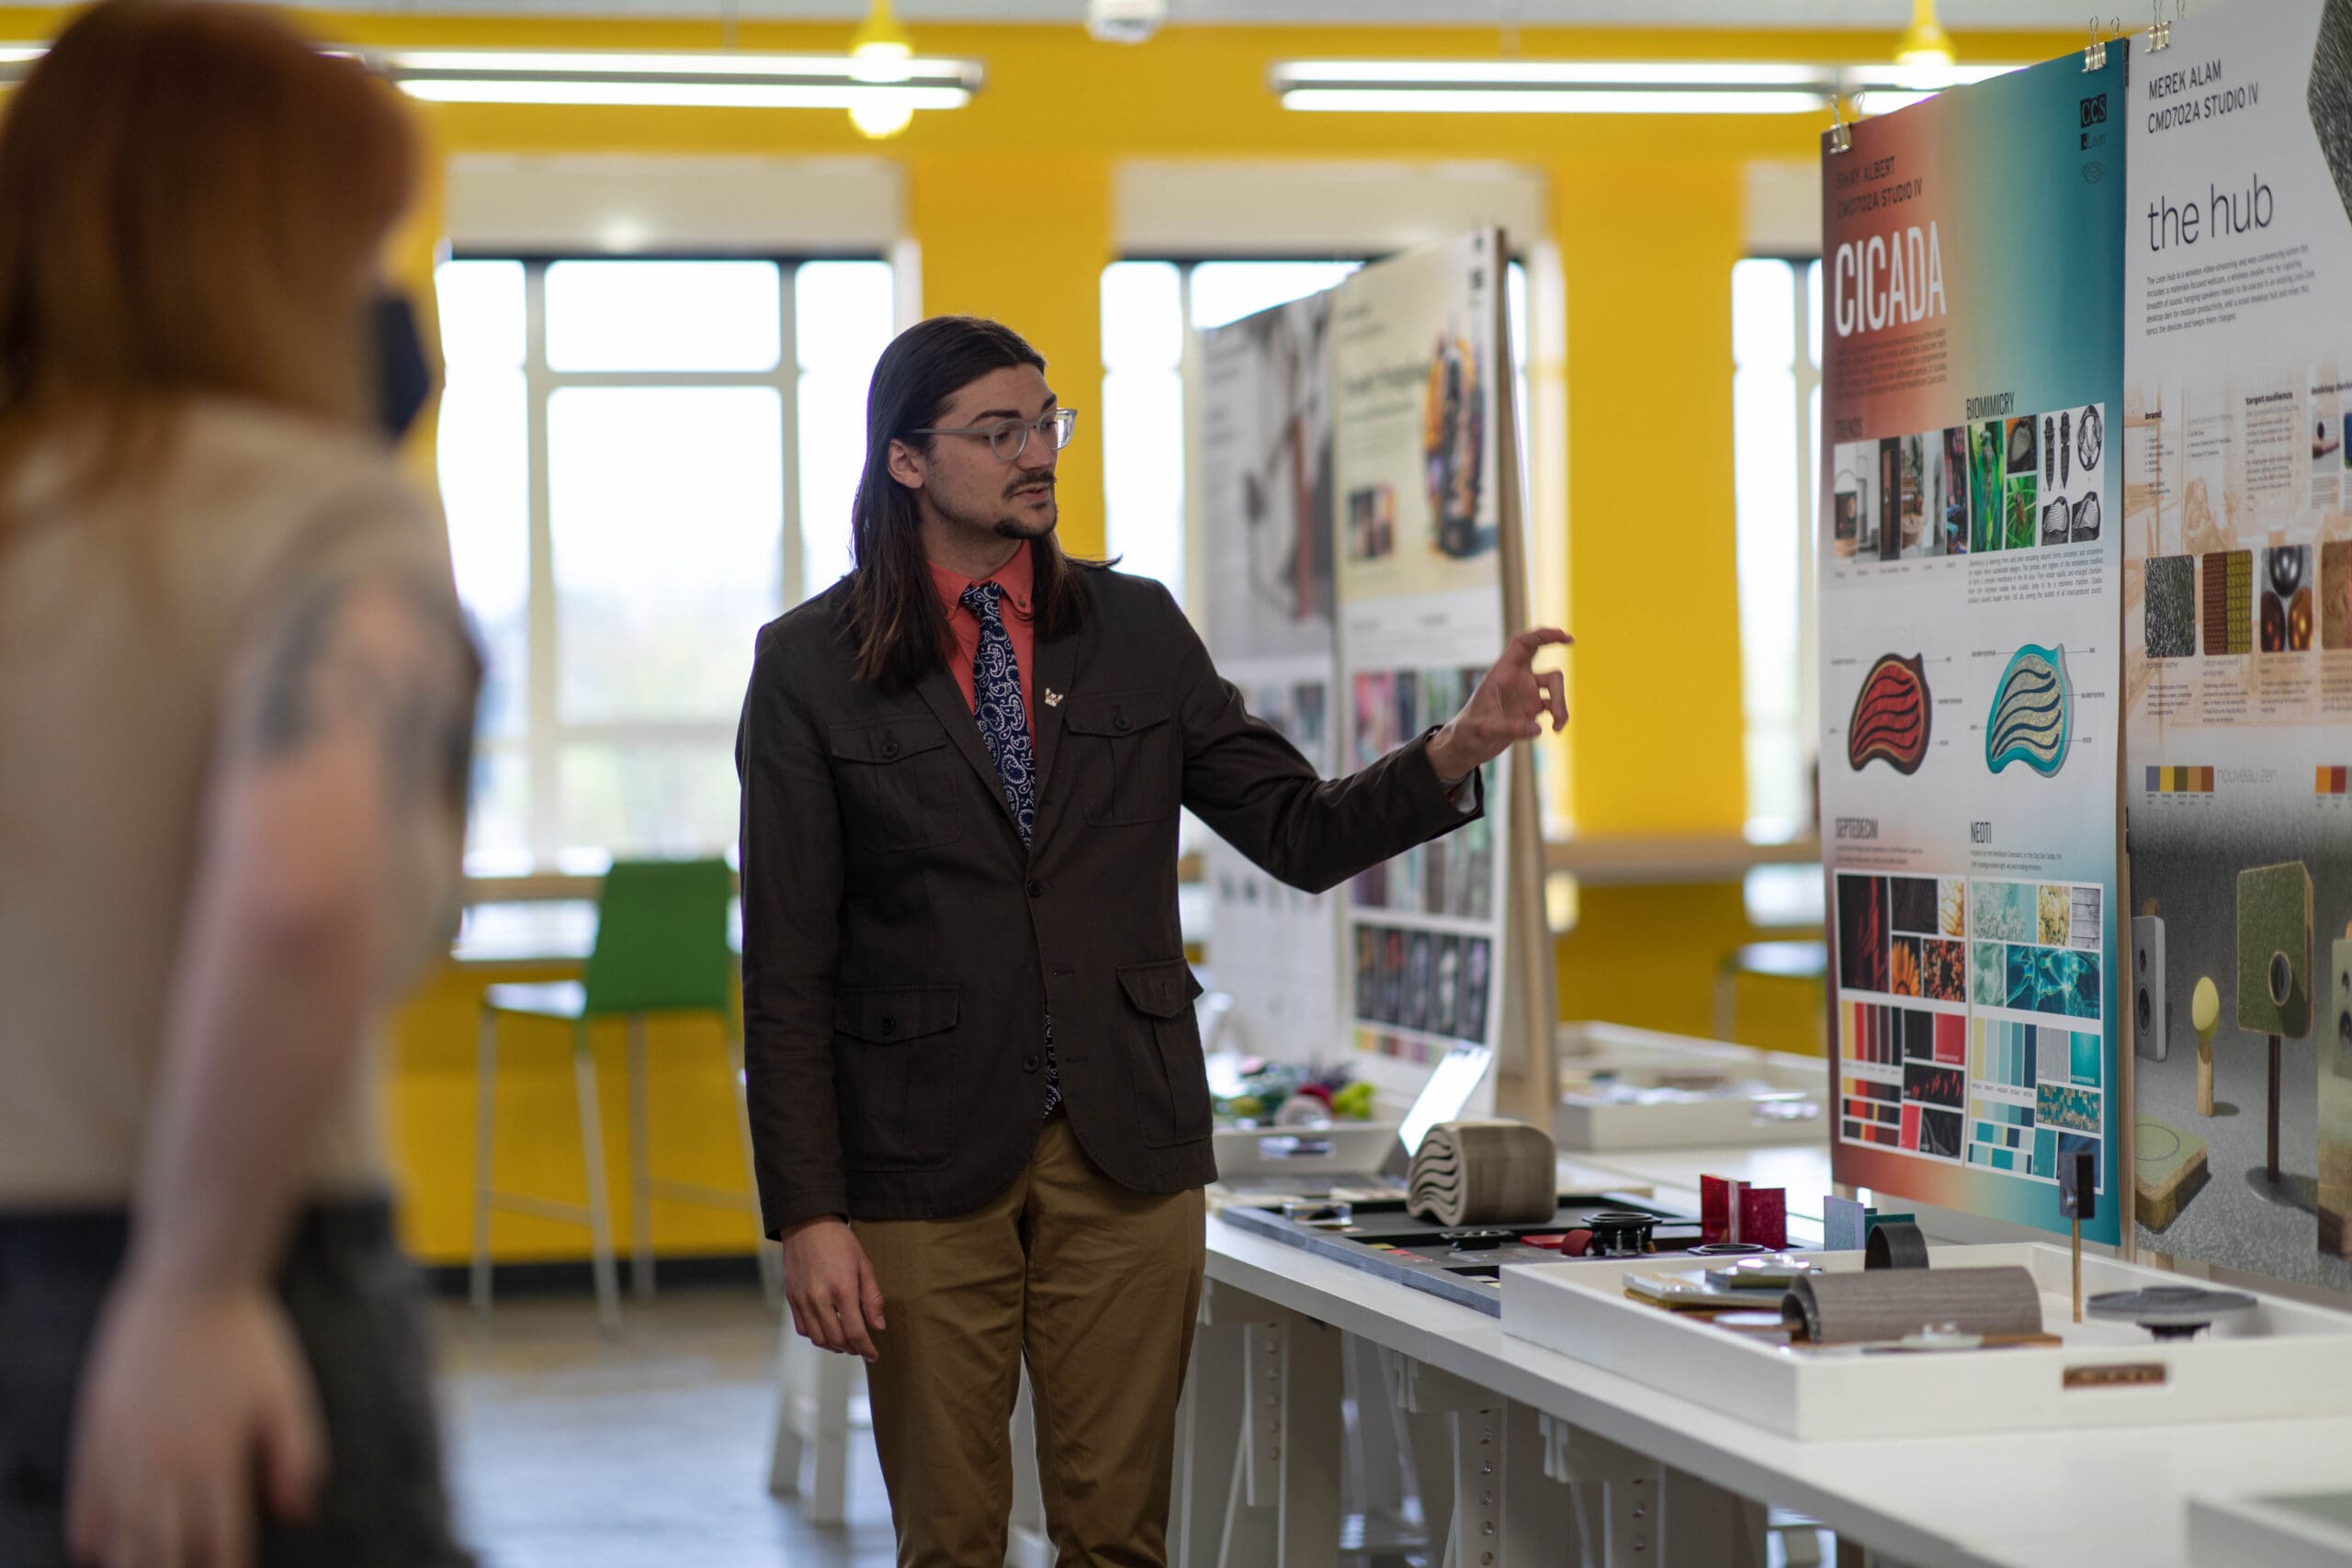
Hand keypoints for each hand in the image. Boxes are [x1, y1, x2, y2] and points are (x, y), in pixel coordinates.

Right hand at [67, 1280, 325, 1567]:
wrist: (189, 1283)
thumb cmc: (246, 1337)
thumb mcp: (290, 1394)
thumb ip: (298, 1456)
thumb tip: (296, 1511)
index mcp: (217, 1459)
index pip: (222, 1540)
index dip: (228, 1566)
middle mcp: (165, 1463)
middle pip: (165, 1547)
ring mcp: (124, 1447)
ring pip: (121, 1530)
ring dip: (132, 1559)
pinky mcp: (96, 1426)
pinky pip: (85, 1492)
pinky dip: (89, 1525)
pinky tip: (94, 1546)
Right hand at [781, 1217, 885, 1360]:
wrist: (808, 1224)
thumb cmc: (840, 1242)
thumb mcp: (864, 1265)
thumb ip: (873, 1298)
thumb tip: (878, 1326)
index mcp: (842, 1289)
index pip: (856, 1332)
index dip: (866, 1348)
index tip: (874, 1355)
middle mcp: (820, 1299)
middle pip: (837, 1340)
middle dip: (852, 1349)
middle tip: (862, 1348)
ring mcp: (803, 1300)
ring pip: (818, 1339)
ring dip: (834, 1346)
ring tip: (847, 1343)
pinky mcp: (792, 1299)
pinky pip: (803, 1328)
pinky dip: (816, 1336)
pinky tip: (828, 1331)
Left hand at [1427, 627, 1571, 780]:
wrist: (1467, 746)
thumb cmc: (1467, 732)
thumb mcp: (1482, 730)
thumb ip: (1509, 728)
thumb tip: (1538, 728)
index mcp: (1501, 673)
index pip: (1522, 644)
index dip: (1542, 635)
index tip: (1562, 635)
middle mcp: (1516, 678)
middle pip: (1541, 652)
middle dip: (1555, 641)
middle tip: (1571, 641)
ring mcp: (1526, 693)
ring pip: (1554, 685)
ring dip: (1561, 701)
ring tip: (1558, 722)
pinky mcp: (1532, 709)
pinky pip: (1555, 707)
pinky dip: (1560, 717)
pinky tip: (1555, 730)